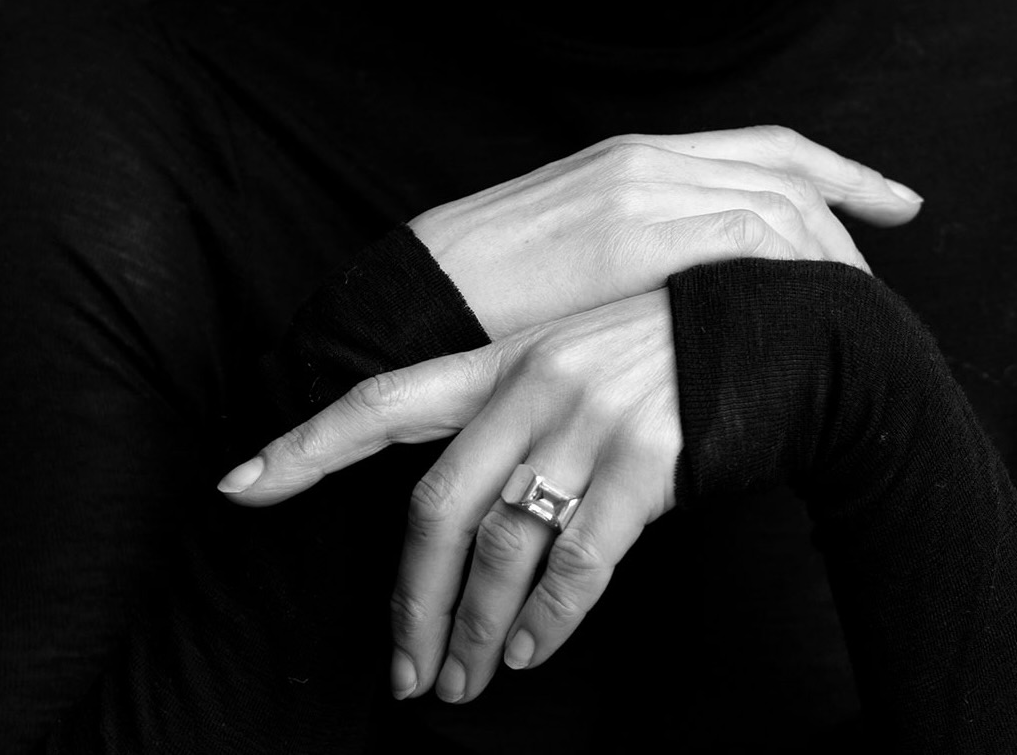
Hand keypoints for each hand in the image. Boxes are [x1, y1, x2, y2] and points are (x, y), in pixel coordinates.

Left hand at [219, 291, 680, 704]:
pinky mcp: (641, 461)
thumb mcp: (580, 355)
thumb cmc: (673, 354)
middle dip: (412, 604)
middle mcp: (533, 383)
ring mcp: (586, 420)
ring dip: (479, 629)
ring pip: (501, 546)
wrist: (777, 336)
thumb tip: (472, 521)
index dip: (306, 445)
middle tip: (406, 675)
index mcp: (505, 356)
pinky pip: (577, 562)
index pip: (382, 400)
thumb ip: (517, 413)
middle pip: (436, 508)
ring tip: (470, 681)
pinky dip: (550, 618)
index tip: (239, 487)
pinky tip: (535, 648)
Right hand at [409, 125, 920, 336]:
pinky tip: (812, 308)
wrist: (410, 306)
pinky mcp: (628, 234)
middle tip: (886, 275)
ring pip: (774, 201)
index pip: (763, 147)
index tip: (897, 202)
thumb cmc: (486, 300)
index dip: (841, 171)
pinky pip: (741, 235)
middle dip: (849, 218)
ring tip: (859, 310)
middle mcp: (644, 157)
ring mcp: (636, 189)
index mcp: (633, 156)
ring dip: (827, 253)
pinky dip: (789, 265)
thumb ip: (643, 252)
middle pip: (783, 171)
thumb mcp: (575, 257)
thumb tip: (709, 293)